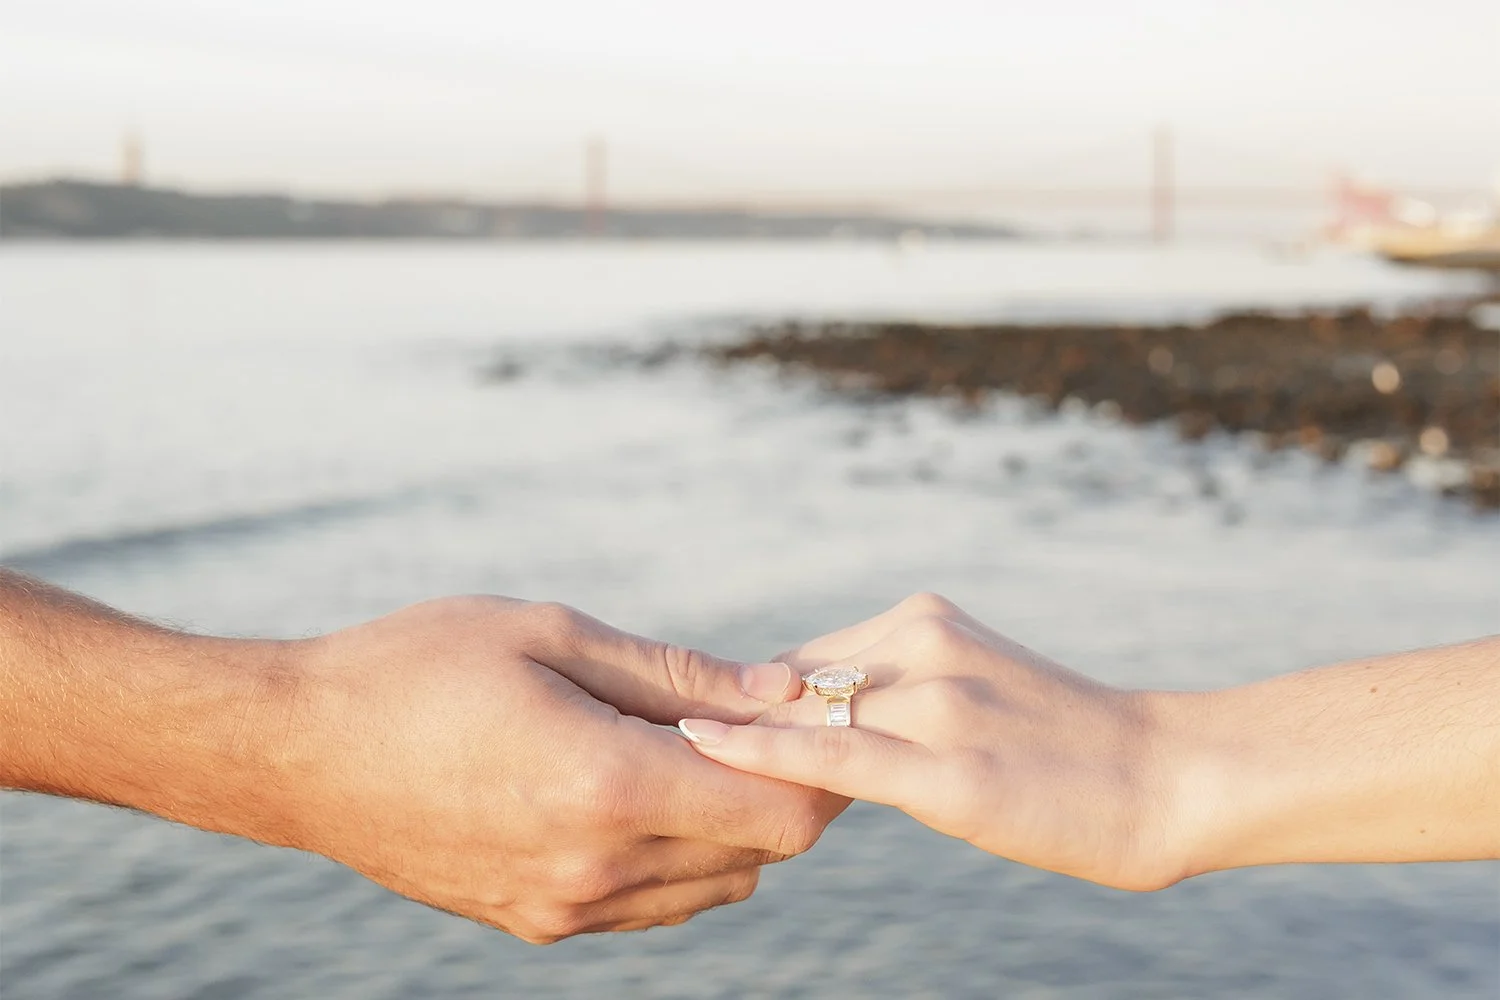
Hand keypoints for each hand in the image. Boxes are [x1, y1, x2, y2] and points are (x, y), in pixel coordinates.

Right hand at [281, 596, 845, 942]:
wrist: (297, 752)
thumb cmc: (415, 668)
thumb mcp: (551, 635)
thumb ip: (679, 675)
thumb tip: (783, 692)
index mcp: (606, 788)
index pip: (780, 811)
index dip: (821, 764)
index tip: (818, 712)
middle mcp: (595, 869)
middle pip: (759, 852)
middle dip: (785, 786)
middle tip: (763, 718)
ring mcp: (564, 909)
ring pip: (713, 885)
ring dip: (733, 823)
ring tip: (696, 748)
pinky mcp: (535, 923)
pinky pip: (652, 903)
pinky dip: (680, 855)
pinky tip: (644, 790)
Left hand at [679, 594, 1178, 891]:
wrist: (1164, 777)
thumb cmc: (1065, 745)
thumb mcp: (974, 688)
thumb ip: (895, 689)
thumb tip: (810, 714)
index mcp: (923, 619)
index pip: (800, 661)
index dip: (745, 704)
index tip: (687, 727)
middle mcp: (922, 644)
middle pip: (789, 686)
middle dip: (726, 722)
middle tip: (646, 742)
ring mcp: (936, 703)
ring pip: (802, 719)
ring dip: (735, 746)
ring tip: (656, 760)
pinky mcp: (948, 768)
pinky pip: (834, 755)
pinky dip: (762, 753)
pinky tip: (703, 750)